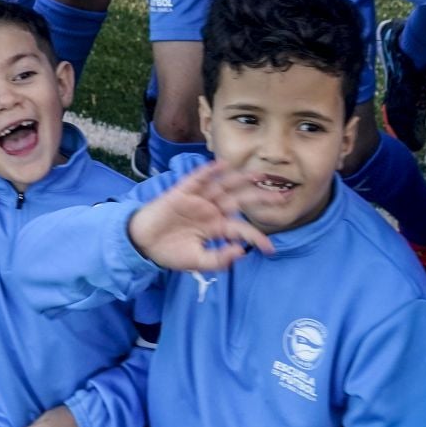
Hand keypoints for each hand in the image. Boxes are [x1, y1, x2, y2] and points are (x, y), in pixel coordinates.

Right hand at [126, 162, 275, 270]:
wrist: (143, 244)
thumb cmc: (170, 252)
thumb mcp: (197, 262)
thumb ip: (218, 260)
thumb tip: (240, 252)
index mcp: (216, 227)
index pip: (241, 229)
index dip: (256, 238)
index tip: (271, 249)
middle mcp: (211, 210)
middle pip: (240, 201)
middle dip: (260, 198)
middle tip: (283, 196)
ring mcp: (198, 200)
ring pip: (223, 186)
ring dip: (240, 179)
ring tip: (258, 174)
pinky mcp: (181, 192)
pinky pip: (197, 179)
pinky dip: (209, 171)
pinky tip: (222, 164)